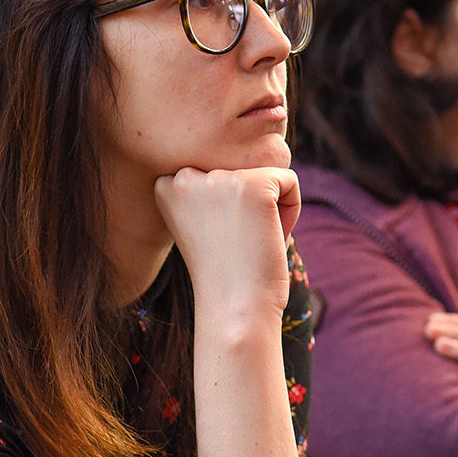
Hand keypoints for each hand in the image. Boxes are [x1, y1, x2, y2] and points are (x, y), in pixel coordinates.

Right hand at [154, 166, 299, 333]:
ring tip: (250, 242)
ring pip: (266, 174)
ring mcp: (219, 177)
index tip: (218, 240)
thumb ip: (211, 188)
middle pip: (243, 169)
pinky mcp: (253, 184)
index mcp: (166, 184)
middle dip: (251, 207)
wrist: (235, 309)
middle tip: (236, 244)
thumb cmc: (225, 273)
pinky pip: (290, 181)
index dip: (229, 209)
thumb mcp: (204, 221)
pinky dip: (290, 211)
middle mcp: (185, 175)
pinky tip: (268, 238)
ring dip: (270, 209)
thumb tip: (249, 147)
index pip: (219, 171)